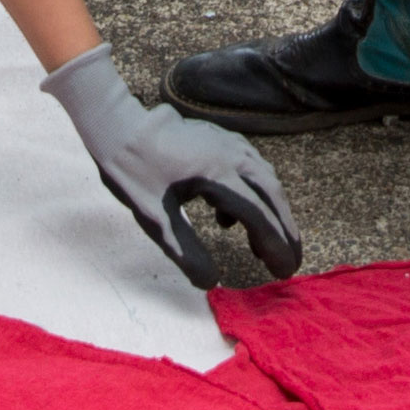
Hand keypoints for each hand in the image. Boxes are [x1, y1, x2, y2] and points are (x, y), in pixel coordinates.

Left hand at [43, 48, 301, 287]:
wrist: (120, 127)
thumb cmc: (134, 172)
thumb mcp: (156, 219)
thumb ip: (186, 251)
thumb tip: (211, 283)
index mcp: (219, 175)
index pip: (259, 216)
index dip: (275, 246)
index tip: (283, 272)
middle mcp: (233, 156)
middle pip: (272, 197)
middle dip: (285, 231)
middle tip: (290, 264)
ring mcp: (230, 144)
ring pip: (265, 182)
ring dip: (271, 214)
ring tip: (265, 249)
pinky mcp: (223, 140)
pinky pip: (251, 170)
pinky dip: (253, 196)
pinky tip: (229, 220)